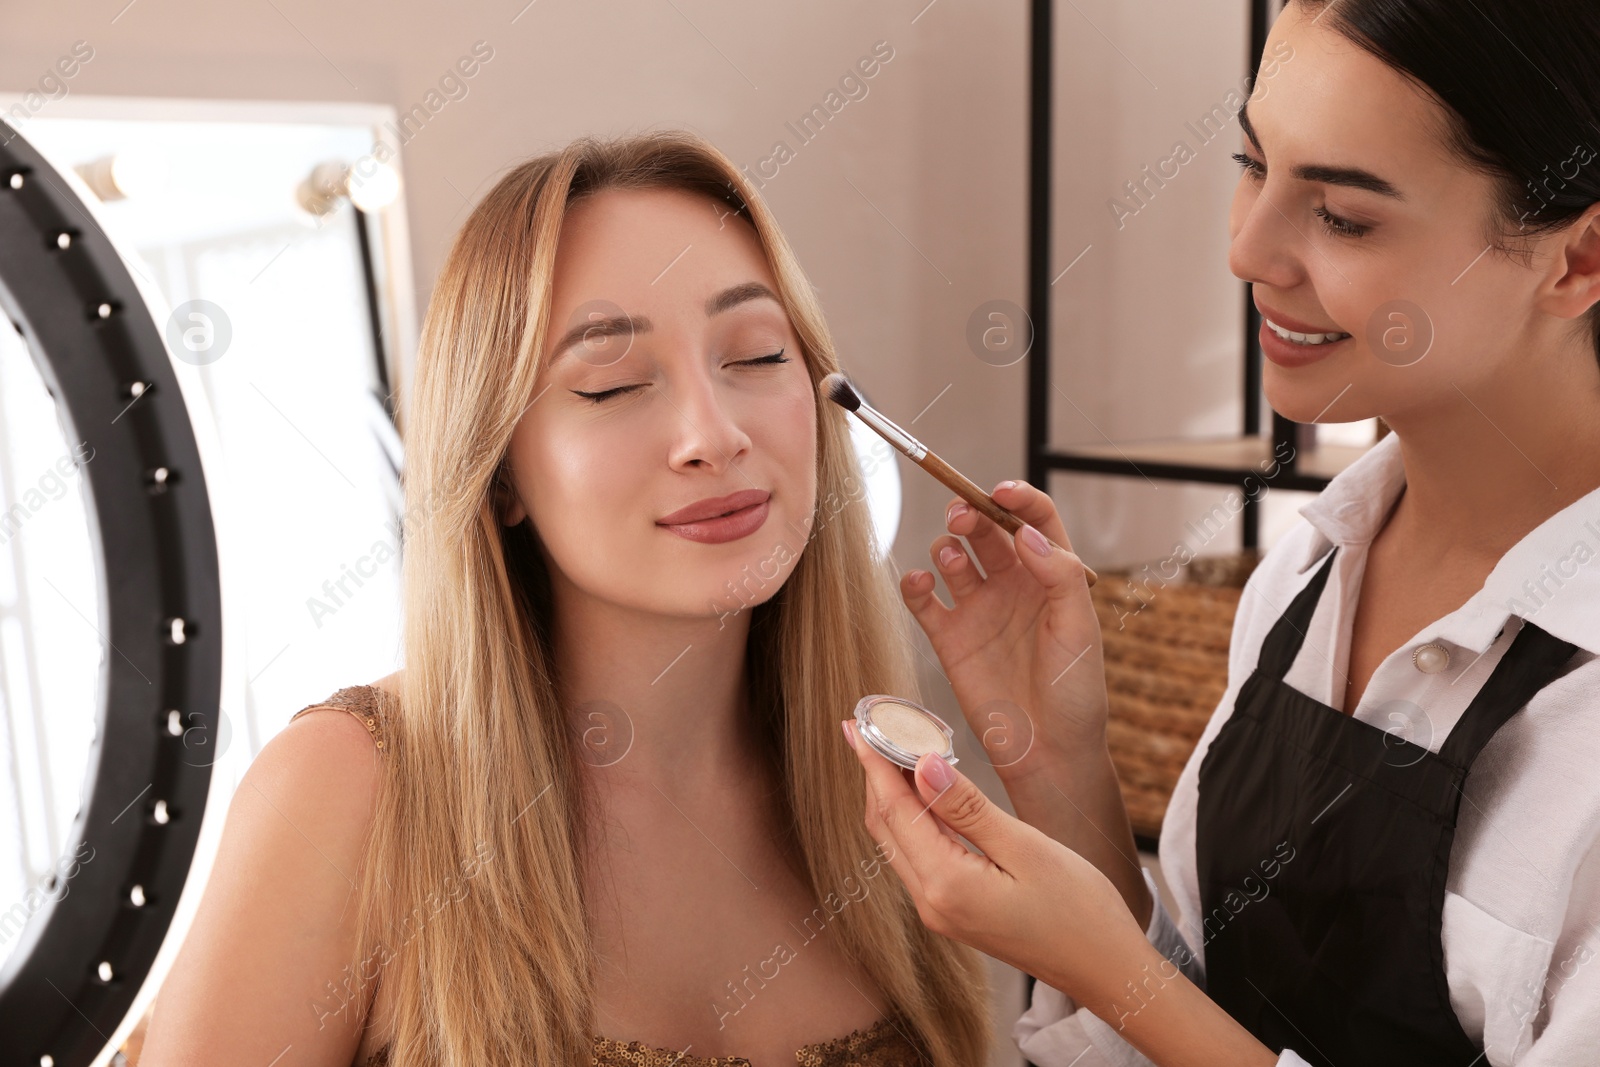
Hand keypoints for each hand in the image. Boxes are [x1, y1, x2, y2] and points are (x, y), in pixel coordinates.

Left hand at [842, 723, 1279, 1066]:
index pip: (895, 811)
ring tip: (892, 750)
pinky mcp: (952, 913)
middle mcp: (931, 903)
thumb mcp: (1026, 848)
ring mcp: (939, 912)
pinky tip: (922, 794)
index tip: (857, 725)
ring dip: (892, 797)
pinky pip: (916, 858)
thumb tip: (921, 767)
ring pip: (897, 842)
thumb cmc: (1080, 911)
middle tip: (871, 728)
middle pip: (886, 827)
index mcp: (947, 885)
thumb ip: (968, 809)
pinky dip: (912, 821)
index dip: (874, 764)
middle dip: (876, 775)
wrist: (1105, 970)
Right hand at [905, 480, 1108, 775]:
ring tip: (955, 562)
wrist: (1048, 751)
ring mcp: (978, 608)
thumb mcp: (1080, 629)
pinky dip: (914, 582)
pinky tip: (920, 583)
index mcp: (1050, 576)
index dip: (1017, 497)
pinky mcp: (949, 637)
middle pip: (985, 528)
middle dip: (970, 512)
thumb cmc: (1075, 693)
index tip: (1000, 491)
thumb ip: (1058, 575)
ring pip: (952, 555)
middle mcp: (1012, 585)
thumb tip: (1026, 534)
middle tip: (962, 516)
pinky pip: (922, 598)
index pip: (1033, 520)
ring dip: (947, 546)